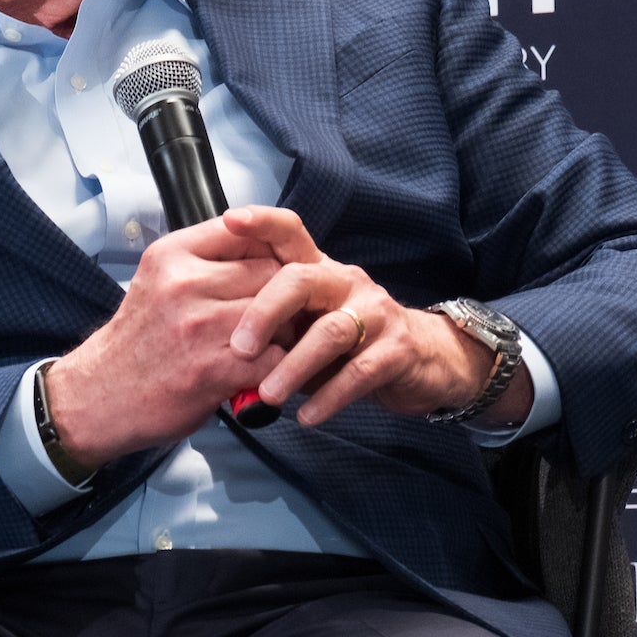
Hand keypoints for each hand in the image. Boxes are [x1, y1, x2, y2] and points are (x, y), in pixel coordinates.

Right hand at [47, 218, 288, 468]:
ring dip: (283, 332)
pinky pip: (275, 356)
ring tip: (268, 344)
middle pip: (271, 272)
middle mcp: (185, 283)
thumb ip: (205, 258)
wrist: (103, 394)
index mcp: (173, 254)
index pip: (248, 231)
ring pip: (279, 314)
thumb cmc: (140, 339)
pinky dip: (276, 366)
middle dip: (281, 295)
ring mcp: (201, 325)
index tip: (272, 272)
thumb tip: (265, 245)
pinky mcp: (215, 368)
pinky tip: (260, 371)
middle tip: (278, 315)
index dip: (269, 253)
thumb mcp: (159, 279)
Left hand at [221, 206, 532, 427]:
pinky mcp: (398, 349)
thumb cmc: (349, 343)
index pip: (290, 233)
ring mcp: (376, 313)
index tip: (229, 221)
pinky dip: (330, 396)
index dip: (261, 223)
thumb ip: (271, 328)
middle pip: (302, 279)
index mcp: (319, 270)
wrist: (423, 361)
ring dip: (295, 366)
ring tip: (269, 395)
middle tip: (239, 348)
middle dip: (265, 312)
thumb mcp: (307, 326)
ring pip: (332, 331)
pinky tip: (307, 416)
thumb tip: (213, 347)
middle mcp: (347, 282)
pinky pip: (360, 371)